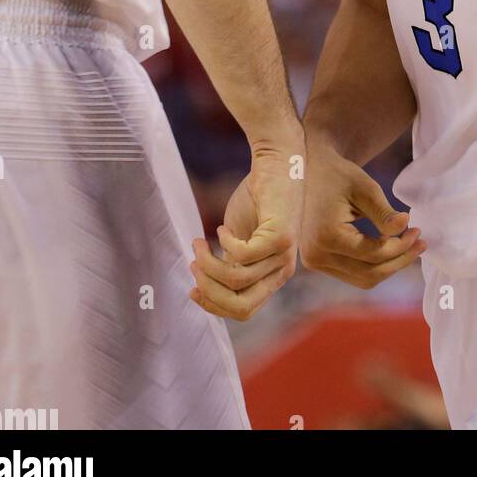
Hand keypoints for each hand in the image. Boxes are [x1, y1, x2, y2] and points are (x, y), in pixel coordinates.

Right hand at [189, 142, 304, 321]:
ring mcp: (284, 255)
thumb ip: (228, 267)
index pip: (243, 311)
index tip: (192, 289)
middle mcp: (282, 271)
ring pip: (237, 280)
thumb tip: (203, 291)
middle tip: (193, 265)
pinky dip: (225, 243)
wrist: (275, 165)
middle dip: (209, 291)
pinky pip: (244, 255)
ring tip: (199, 243)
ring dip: (208, 263)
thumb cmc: (255, 201)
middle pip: (241, 306)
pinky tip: (221, 229)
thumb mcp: (238, 242)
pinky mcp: (281, 237)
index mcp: (272, 278)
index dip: (214, 305)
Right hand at [300, 135, 424, 288]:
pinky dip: (374, 265)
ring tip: (409, 247)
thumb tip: (406, 226)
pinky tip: (390, 248)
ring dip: (389, 266)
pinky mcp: (318, 262)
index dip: (401, 247)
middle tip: (420, 243)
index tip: (417, 231)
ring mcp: (314, 262)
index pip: (374, 254)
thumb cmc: (339, 175)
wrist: (312, 171)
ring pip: (362, 279)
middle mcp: (317, 256)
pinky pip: (353, 273)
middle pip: (369, 274)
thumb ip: (384, 213)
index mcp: (327, 236)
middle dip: (399, 261)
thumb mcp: (365, 188)